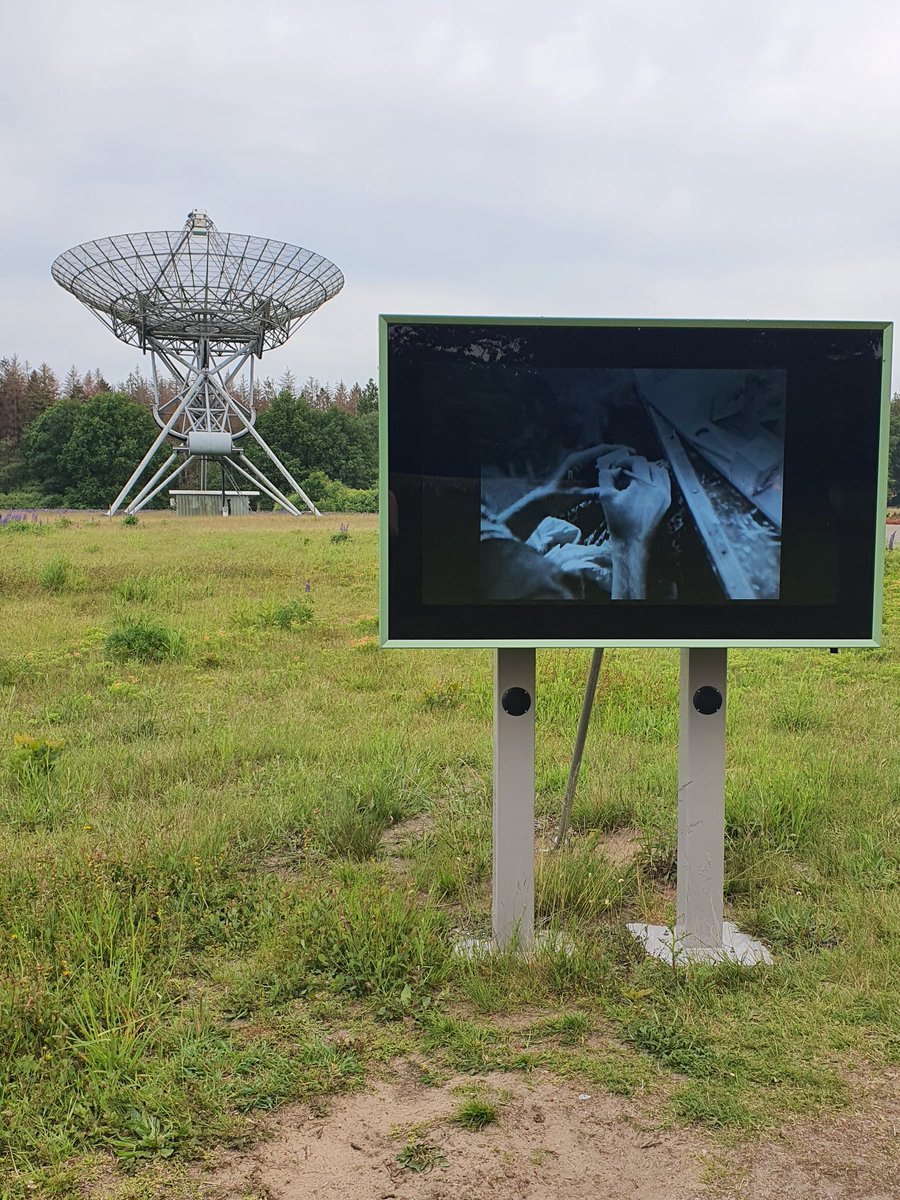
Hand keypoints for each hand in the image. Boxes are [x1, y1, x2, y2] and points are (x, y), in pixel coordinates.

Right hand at [595, 454, 670, 599]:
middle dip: (636, 466)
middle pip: (650, 465)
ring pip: (660, 473)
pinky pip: (665, 484)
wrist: (632, 543)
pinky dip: (656, 481)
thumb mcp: (606, 497)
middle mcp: (657, 487)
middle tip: (625, 474)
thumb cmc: (619, 522)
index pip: (638, 461)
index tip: (618, 468)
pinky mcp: (666, 503)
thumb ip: (606, 478)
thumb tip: (611, 470)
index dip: (626, 461)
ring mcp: (664, 495)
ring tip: (636, 479)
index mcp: (643, 484)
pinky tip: (645, 487)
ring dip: (648, 472)